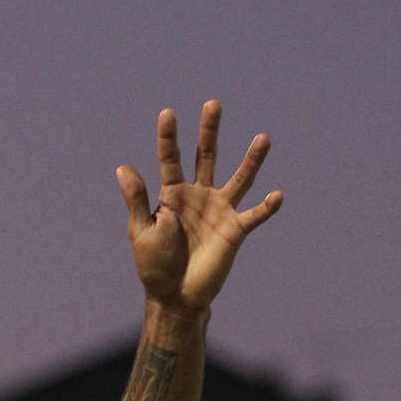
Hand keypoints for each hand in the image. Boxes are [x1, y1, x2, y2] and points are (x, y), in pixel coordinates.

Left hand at [117, 102, 282, 312]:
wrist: (176, 296)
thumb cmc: (155, 265)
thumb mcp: (142, 231)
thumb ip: (138, 200)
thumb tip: (123, 167)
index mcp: (173, 194)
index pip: (170, 159)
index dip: (168, 137)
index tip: (167, 113)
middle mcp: (199, 195)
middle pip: (205, 156)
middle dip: (209, 132)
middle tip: (213, 104)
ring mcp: (219, 210)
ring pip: (239, 179)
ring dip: (251, 160)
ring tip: (263, 138)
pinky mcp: (235, 230)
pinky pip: (254, 215)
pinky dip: (266, 207)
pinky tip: (277, 195)